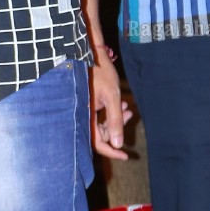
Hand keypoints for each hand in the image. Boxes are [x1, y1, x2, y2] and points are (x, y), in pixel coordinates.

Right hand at [90, 46, 131, 160]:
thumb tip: (119, 144)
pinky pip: (97, 116)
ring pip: (100, 124)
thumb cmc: (99, 72)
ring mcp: (82, 110)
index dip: (112, 151)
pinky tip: (119, 103)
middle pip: (100, 133)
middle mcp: (80, 115)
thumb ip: (115, 120)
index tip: (126, 156)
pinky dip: (109, 112)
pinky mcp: (84, 105)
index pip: (97, 143)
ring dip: (115, 118)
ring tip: (126, 106)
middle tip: (129, 113)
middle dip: (117, 127)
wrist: (87, 54)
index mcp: (84, 116)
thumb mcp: (112, 96)